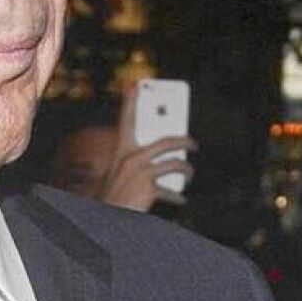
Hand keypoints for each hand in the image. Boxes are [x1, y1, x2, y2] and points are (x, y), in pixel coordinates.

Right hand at [94, 83, 197, 211]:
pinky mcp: (148, 188)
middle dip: (185, 142)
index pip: (126, 120)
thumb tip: (166, 158)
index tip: (134, 85)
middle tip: (193, 144)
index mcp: (121, 150)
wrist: (108, 216)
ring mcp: (141, 172)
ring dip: (186, 170)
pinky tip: (180, 199)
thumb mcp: (121, 172)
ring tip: (189, 174)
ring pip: (175, 164)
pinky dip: (177, 196)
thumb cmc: (114, 195)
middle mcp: (131, 157)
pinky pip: (171, 190)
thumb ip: (138, 160)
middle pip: (166, 142)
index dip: (130, 101)